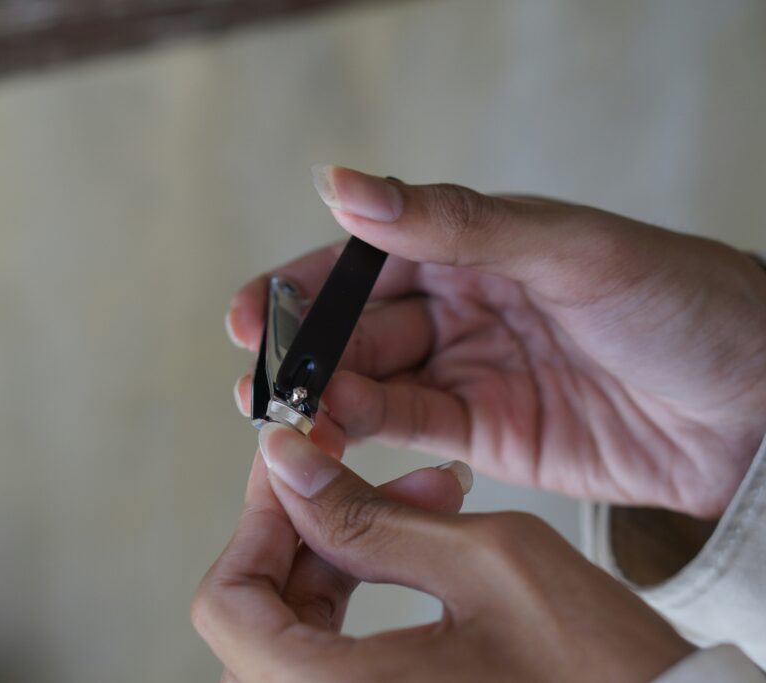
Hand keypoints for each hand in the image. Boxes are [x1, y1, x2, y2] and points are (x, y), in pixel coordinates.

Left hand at [192, 425, 693, 682]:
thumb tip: (287, 465)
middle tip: (360, 471)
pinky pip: (337, 655)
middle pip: (259, 612)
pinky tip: (422, 543)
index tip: (294, 470)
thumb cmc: (602, 673)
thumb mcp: (483, 563)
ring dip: (345, 552)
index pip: (227, 605)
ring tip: (421, 498)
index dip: (256, 523)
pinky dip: (365, 593)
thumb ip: (367, 515)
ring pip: (298, 628)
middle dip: (309, 528)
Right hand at [228, 166, 765, 516]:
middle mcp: (462, 307)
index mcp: (474, 245)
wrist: (758, 406)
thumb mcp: (568, 247)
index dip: (301, 287)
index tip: (250, 314)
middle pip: (358, 330)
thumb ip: (454, 224)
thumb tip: (343, 183)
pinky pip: (410, 434)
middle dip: (303, 355)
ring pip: (373, 385)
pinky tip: (333, 441)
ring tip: (283, 420)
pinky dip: (367, 438)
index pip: (364, 261)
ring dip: (324, 402)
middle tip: (256, 383)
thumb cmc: (681, 303)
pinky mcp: (486, 435)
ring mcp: (471, 373)